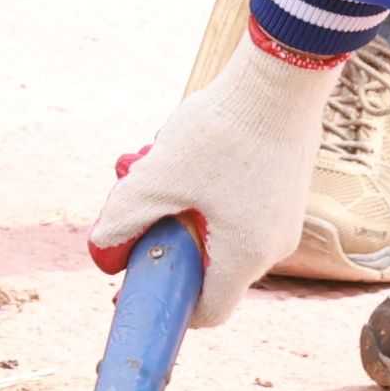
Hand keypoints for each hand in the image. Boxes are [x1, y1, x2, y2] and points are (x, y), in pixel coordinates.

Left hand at [83, 41, 344, 330]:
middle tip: (137, 202)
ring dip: (182, 207)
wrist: (282, 78)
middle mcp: (274, 245)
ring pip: (220, 230)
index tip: (136, 283)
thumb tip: (103, 249)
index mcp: (245, 256)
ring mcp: (285, 216)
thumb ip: (124, 218)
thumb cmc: (222, 132)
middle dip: (166, 239)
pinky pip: (239, 206)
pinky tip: (185, 148)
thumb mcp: (158, 177)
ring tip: (154, 162)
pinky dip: (206, 190)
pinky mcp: (286, 187)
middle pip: (210, 266)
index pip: (209, 311)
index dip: (169, 305)